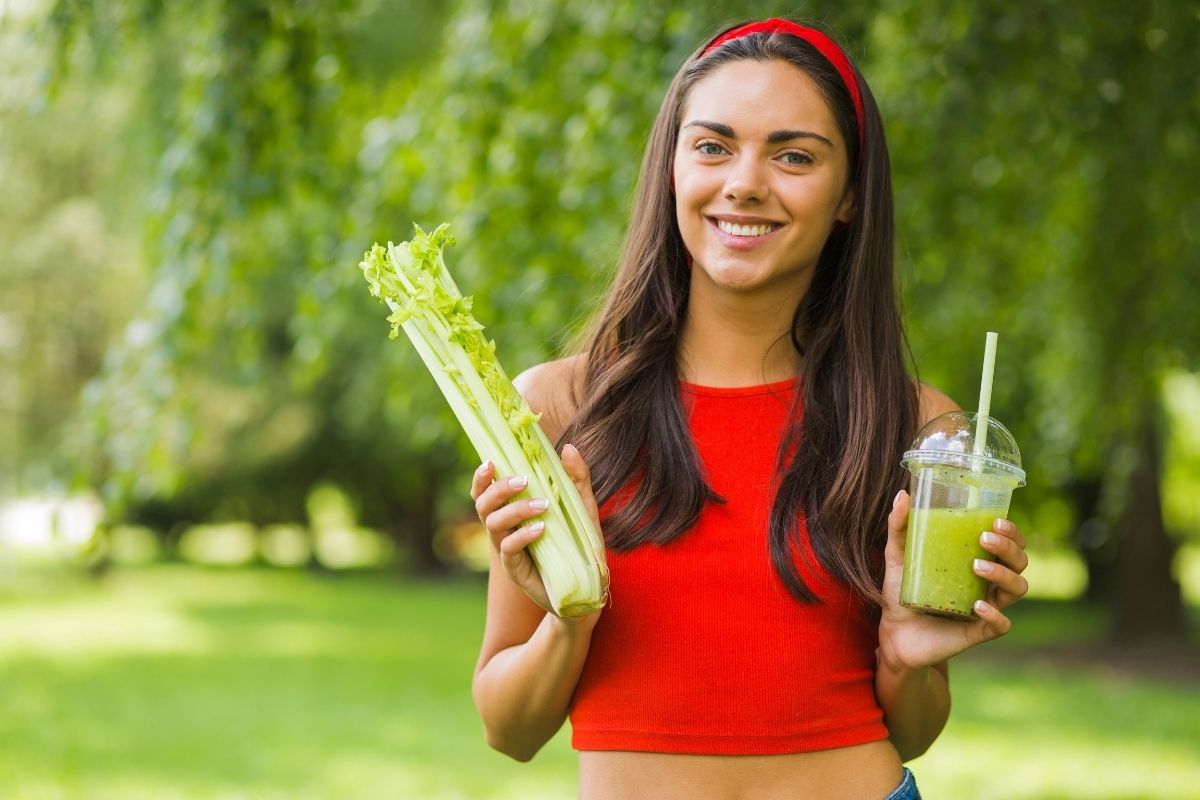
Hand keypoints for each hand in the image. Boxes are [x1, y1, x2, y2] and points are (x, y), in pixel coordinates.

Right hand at [469, 444, 603, 619]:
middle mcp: (505, 530)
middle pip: (483, 505)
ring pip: (493, 525)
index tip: (490, 461)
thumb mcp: (583, 507)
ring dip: (514, 510)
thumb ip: (576, 478)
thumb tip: (568, 448)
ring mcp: (508, 551)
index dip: (481, 478)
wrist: (588, 585)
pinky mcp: (516, 571)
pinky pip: (509, 550)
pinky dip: (522, 536)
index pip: (485, 492)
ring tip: (542, 505)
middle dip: (497, 489)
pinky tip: (541, 528)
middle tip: (522, 480)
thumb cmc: (580, 544)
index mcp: (513, 512)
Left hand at [877, 490, 1029, 671]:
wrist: (892, 633)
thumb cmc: (901, 591)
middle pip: (1020, 562)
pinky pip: (1001, 625)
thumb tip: (903, 495)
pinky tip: (977, 606)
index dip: (1013, 533)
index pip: (1010, 544)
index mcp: (977, 562)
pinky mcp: (978, 632)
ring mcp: (986, 608)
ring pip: (1017, 589)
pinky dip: (995, 614)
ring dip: (1003, 574)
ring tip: (976, 566)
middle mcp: (987, 584)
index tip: (996, 521)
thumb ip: (899, 527)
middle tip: (984, 539)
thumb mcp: (897, 557)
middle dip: (1009, 548)